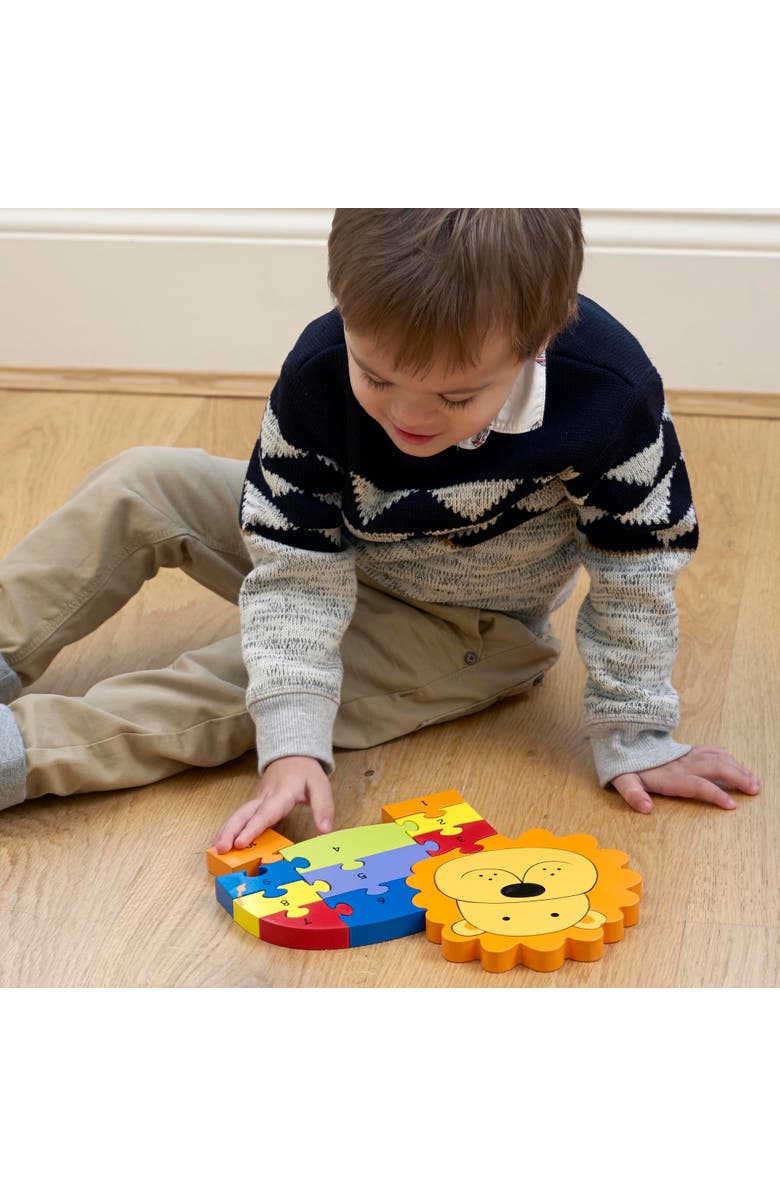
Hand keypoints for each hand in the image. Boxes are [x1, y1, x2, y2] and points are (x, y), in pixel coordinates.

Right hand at [212, 756, 333, 853]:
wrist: (293, 755)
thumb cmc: (306, 772)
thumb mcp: (321, 786)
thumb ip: (323, 808)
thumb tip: (325, 831)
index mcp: (281, 794)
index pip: (265, 813)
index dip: (253, 828)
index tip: (240, 843)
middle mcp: (264, 797)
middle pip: (244, 814)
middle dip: (231, 831)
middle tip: (221, 849)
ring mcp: (257, 800)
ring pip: (238, 815)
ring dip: (226, 831)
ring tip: (217, 849)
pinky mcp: (254, 804)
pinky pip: (240, 817)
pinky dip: (229, 828)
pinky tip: (222, 842)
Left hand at [611, 745, 760, 812]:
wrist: (624, 740)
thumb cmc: (626, 766)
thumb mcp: (623, 781)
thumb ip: (633, 794)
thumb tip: (645, 808)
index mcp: (670, 775)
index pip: (697, 785)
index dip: (715, 794)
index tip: (731, 804)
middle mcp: (683, 764)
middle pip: (715, 768)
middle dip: (737, 778)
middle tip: (754, 790)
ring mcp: (688, 756)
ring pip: (718, 758)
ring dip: (738, 769)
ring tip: (754, 781)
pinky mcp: (689, 751)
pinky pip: (713, 751)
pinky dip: (729, 759)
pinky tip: (739, 767)